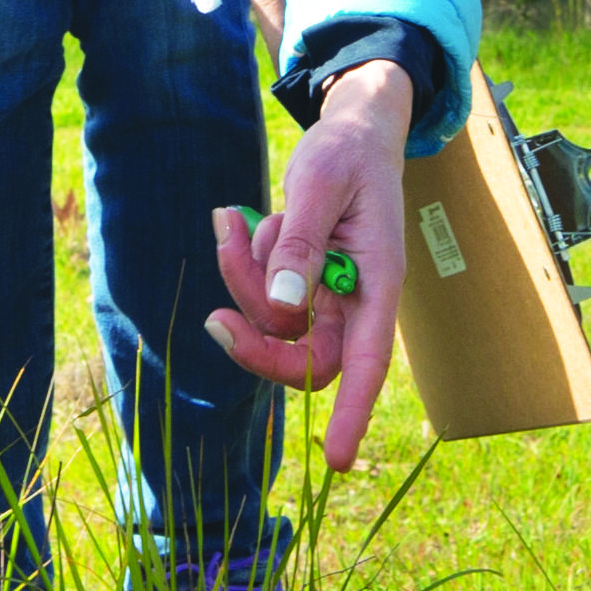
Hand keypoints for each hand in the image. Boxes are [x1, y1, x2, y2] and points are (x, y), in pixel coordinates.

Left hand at [209, 60, 417, 471]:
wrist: (350, 131)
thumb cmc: (347, 153)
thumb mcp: (321, 185)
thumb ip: (302, 246)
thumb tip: (281, 309)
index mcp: (378, 283)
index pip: (366, 363)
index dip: (352, 413)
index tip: (336, 459)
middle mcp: (354, 300)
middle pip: (304, 358)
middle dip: (254, 342)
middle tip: (211, 319)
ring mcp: (325, 295)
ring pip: (270, 323)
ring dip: (239, 278)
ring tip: (230, 218)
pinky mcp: (299, 282)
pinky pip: (257, 295)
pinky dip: (239, 262)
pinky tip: (237, 218)